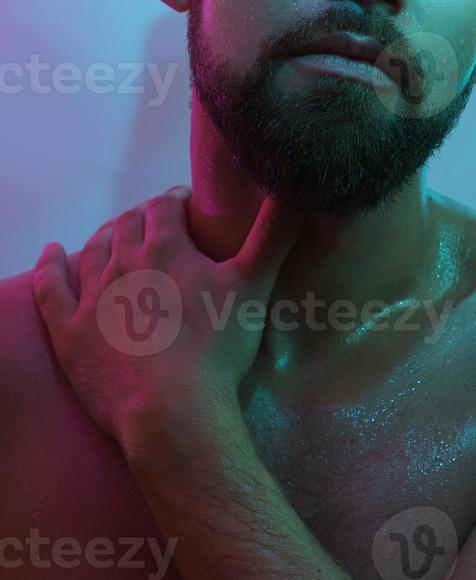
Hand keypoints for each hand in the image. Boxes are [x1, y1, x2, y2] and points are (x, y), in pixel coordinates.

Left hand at [32, 186, 307, 451]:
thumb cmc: (217, 348)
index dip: (174, 199)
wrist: (172, 412)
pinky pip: (50, 288)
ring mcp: (92, 296)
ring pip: (94, 249)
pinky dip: (50, 266)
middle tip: (157, 221)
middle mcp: (123, 261)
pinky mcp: (69, 331)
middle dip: (143, 215)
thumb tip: (299, 189)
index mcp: (165, 246)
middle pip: (128, 223)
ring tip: (118, 234)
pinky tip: (52, 253)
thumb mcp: (254, 284)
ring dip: (107, 235)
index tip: (185, 202)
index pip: (164, 206)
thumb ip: (275, 233)